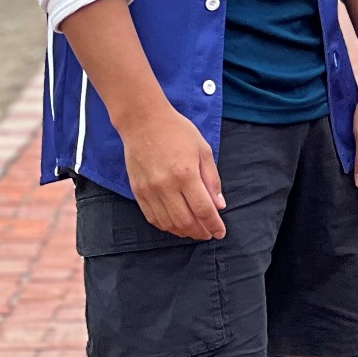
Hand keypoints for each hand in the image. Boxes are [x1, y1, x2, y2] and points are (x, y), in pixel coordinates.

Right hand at [120, 102, 224, 240]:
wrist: (143, 122)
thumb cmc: (177, 132)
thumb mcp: (204, 150)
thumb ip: (212, 179)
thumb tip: (219, 205)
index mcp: (186, 174)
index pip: (203, 209)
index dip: (213, 224)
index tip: (220, 233)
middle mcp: (166, 186)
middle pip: (185, 221)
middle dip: (200, 232)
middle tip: (208, 234)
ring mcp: (149, 190)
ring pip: (168, 223)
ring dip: (183, 232)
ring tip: (195, 231)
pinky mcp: (137, 192)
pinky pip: (152, 217)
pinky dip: (166, 226)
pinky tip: (175, 225)